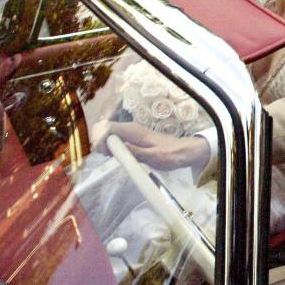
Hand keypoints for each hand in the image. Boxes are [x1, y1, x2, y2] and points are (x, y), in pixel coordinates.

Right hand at [93, 120, 209, 171]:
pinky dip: (113, 147)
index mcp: (133, 130)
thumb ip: (138, 152)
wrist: (184, 152)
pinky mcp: (134, 140)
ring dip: (106, 145)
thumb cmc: (171, 155)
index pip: (107, 127)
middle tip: (107, 156)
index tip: (104, 152)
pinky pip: (118, 140)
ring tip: (112, 157)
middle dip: (101, 141)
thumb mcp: (155, 157)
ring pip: (111, 135)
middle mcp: (130, 129)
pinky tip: (117, 156)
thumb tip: (121, 147)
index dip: (100, 138)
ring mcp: (132, 134)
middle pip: (106, 129)